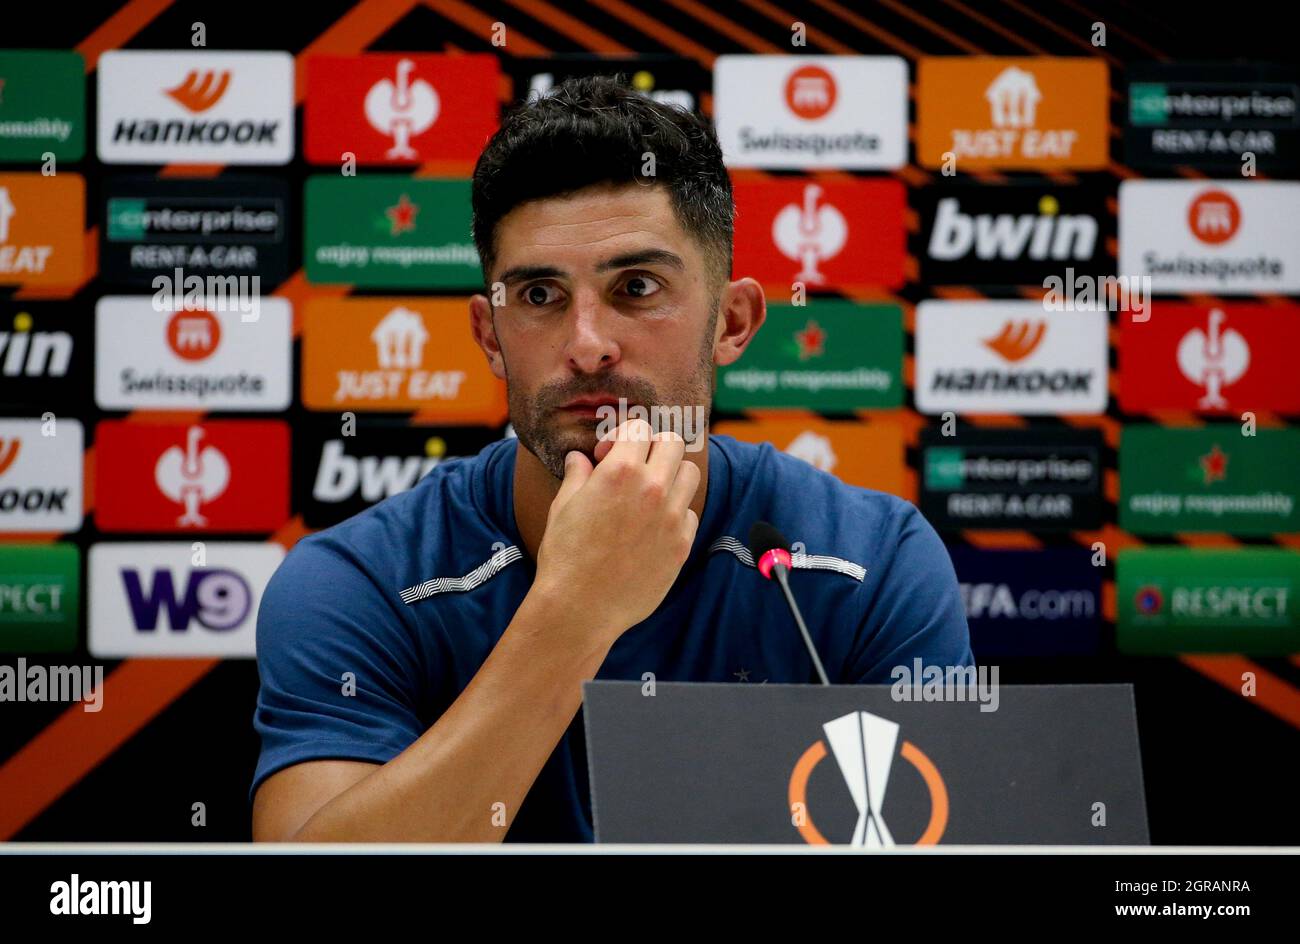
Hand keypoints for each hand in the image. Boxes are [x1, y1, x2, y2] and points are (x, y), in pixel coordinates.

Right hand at [532, 418, 701, 645]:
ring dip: (671, 475)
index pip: (639, 427)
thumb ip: (578, 476)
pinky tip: (653, 526)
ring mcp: (671, 518)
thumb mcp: (563, 507)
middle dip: (652, 447)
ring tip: (649, 493)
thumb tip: (580, 459)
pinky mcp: (681, 545)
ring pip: (689, 473)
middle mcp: (652, 489)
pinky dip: (675, 512)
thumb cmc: (565, 556)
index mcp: (620, 472)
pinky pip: (689, 512)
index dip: (621, 436)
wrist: (580, 607)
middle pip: (672, 443)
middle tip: (634, 467)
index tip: (607, 455)